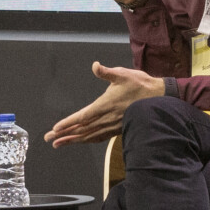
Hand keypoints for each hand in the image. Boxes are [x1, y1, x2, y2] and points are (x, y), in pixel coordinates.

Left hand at [44, 61, 163, 148]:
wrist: (160, 100)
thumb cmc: (141, 85)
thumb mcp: (124, 74)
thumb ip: (107, 72)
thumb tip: (95, 66)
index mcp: (106, 105)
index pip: (83, 116)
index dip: (68, 123)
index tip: (55, 129)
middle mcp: (107, 118)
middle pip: (82, 129)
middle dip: (64, 134)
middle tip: (49, 139)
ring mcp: (112, 125)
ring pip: (89, 136)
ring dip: (73, 140)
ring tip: (58, 144)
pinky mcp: (117, 129)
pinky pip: (99, 137)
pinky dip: (87, 140)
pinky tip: (80, 141)